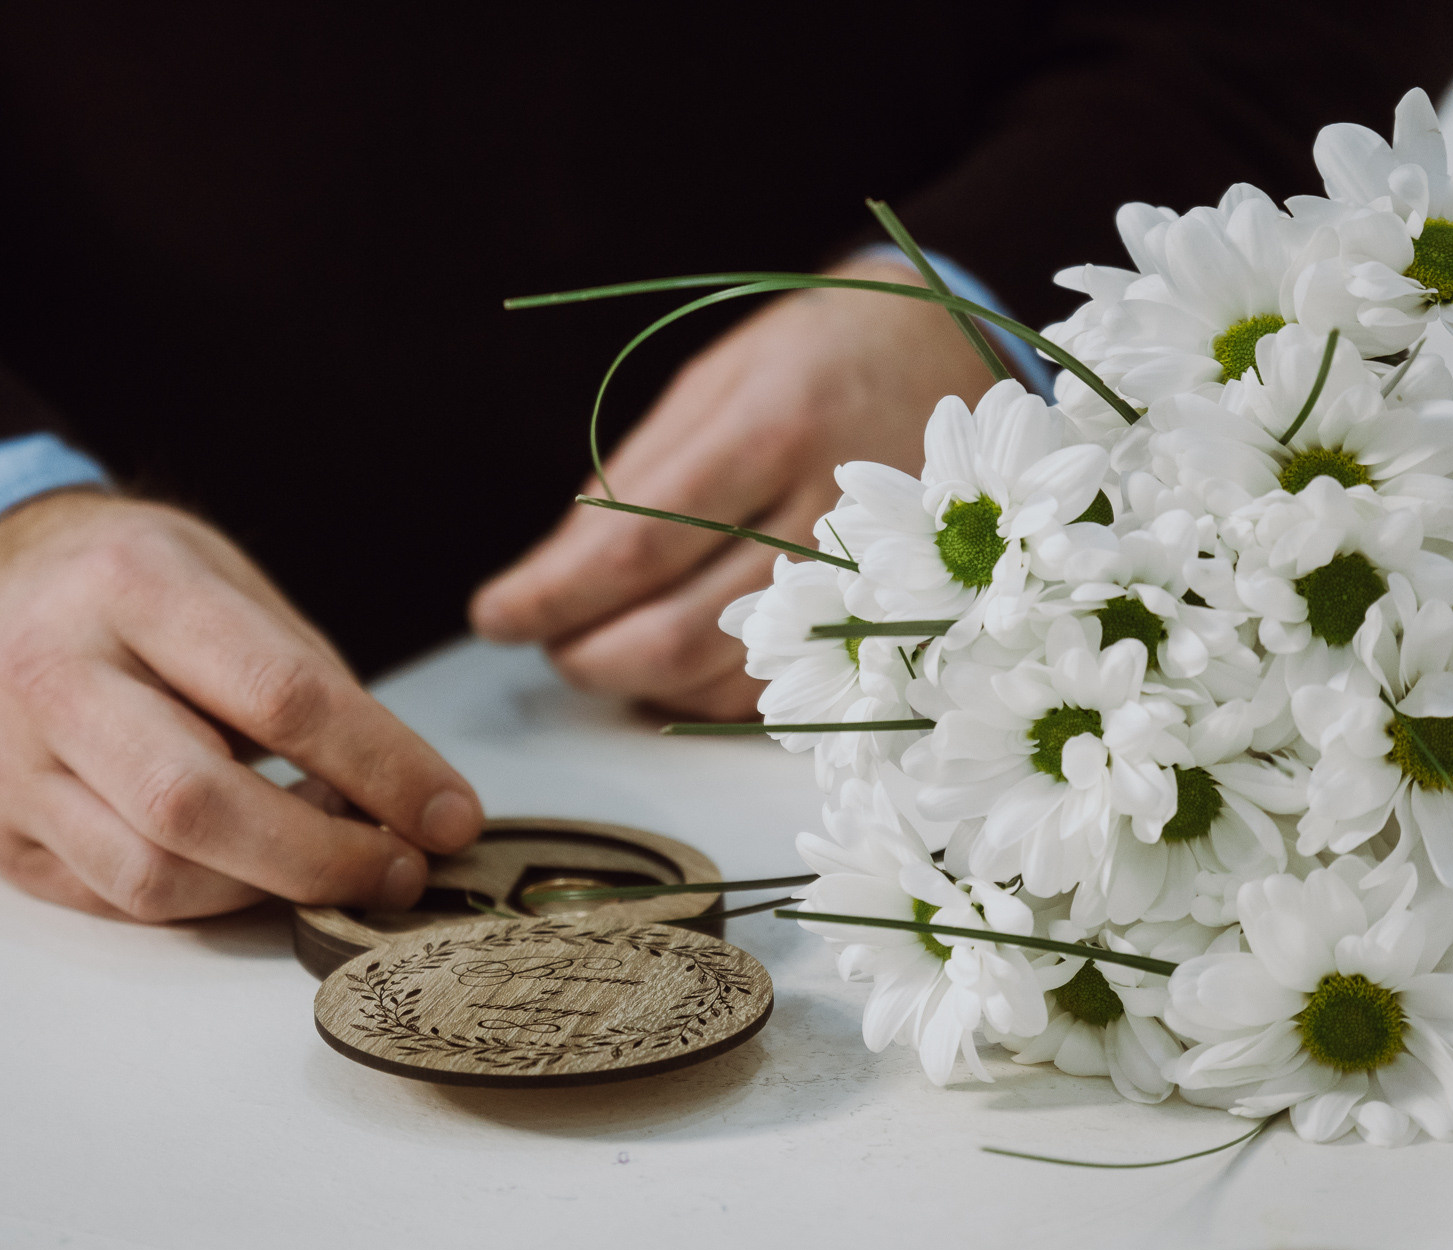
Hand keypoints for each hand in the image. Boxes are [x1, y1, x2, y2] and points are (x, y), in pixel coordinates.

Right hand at [0, 491, 484, 921]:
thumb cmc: (132, 588)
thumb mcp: (226, 581)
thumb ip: (305, 679)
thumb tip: (408, 794)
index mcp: (130, 586)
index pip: (278, 694)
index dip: (383, 767)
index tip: (452, 814)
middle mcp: (51, 674)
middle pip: (198, 803)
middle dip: (324, 857)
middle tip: (400, 868)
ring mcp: (9, 763)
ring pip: (154, 875)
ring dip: (268, 889)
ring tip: (328, 860)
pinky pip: (120, 900)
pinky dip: (206, 898)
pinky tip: (248, 867)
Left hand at [469, 254, 1001, 718]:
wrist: (958, 354)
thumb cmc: (819, 358)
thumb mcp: (718, 378)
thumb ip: (637, 472)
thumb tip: (558, 568)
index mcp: (771, 430)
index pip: (633, 546)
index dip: (550, 596)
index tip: (493, 614)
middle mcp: (824, 514)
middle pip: (676, 633)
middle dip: (587, 656)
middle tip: (546, 643)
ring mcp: (865, 579)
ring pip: (725, 677)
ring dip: (638, 682)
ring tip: (596, 648)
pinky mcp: (886, 621)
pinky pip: (779, 693)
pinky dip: (704, 692)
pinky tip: (670, 666)